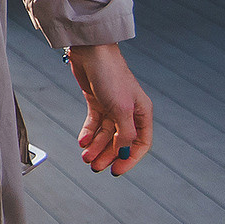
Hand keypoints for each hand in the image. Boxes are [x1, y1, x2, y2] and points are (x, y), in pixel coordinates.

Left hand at [67, 43, 152, 174]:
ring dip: (95, 147)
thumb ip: (125, 133)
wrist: (91, 52)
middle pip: (120, 141)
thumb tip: (123, 152)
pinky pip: (94, 124)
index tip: (117, 170)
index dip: (130, 158)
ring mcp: (112, 107)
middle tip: (95, 167)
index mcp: (142, 113)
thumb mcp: (121, 109)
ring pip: (105, 134)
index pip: (141, 143)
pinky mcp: (97, 101)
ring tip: (85, 157)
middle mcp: (128, 111)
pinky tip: (82, 141)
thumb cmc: (111, 75)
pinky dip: (88, 133)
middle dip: (107, 155)